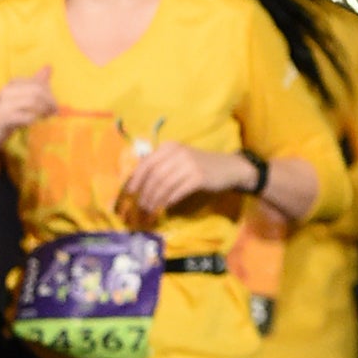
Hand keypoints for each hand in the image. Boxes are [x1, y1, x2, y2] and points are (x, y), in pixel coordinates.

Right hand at [0, 66, 55, 154]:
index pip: (37, 82)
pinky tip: (36, 122)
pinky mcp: (3, 118)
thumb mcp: (22, 98)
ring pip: (32, 101)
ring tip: (48, 116)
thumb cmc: (8, 115)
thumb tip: (49, 66)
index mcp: (12, 84)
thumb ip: (36, 84)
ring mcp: (3, 104)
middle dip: (50, 101)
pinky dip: (35, 119)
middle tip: (54, 111)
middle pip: (36, 91)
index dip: (49, 93)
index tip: (53, 104)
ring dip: (45, 110)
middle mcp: (6, 91)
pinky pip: (26, 116)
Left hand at [121, 142, 249, 215]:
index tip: (128, 194)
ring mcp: (189, 164)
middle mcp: (178, 153)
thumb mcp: (178, 160)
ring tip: (150, 210)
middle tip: (140, 207)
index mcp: (169, 147)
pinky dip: (169, 201)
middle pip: (153, 175)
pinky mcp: (199, 177)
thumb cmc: (199, 166)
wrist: (228, 168)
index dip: (134, 180)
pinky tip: (165, 207)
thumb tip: (137, 185)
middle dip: (144, 193)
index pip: (146, 163)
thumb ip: (160, 167)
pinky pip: (177, 191)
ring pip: (164, 185)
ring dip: (155, 200)